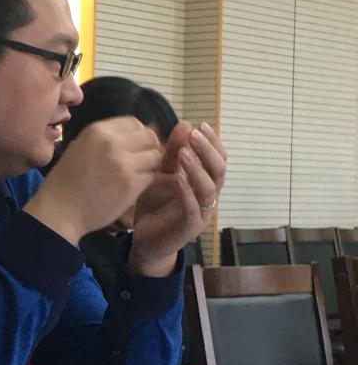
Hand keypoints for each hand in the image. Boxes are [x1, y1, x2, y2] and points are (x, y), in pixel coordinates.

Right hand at [24, 117, 162, 243]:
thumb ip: (104, 139)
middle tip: (141, 161)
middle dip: (148, 148)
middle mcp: (112, 142)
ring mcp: (123, 163)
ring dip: (150, 165)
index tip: (135, 147)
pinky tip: (132, 187)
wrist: (59, 211)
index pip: (134, 123)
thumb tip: (132, 136)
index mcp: (97, 131)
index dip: (138, 135)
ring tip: (137, 174)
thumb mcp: (79, 148)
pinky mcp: (131, 184)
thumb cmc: (65, 182)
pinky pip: (151, 176)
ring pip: (154, 156)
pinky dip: (145, 181)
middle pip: (149, 137)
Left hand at [129, 122, 227, 275]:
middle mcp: (208, 197)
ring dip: (197, 168)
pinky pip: (193, 208)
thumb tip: (185, 124)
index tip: (200, 125)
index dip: (213, 142)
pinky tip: (178, 178)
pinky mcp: (189, 228)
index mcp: (204, 182)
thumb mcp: (160, 175)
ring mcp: (202, 213)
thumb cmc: (156, 206)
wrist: (145, 241)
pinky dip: (187, 192)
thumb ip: (171, 153)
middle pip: (219, 170)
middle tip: (194, 134)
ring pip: (209, 189)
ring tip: (184, 153)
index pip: (218, 158)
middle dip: (208, 150)